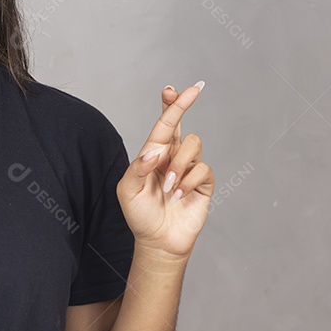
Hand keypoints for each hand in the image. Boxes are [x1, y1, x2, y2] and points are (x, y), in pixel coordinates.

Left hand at [114, 81, 213, 260]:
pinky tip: (178, 196)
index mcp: (153, 154)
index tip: (173, 88)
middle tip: (192, 91)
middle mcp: (172, 157)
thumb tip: (155, 151)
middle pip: (180, 123)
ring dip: (178, 165)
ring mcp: (189, 168)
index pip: (162, 124)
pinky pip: (202, 169)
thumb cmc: (140, 215)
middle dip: (183, 104)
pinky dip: (187, 182)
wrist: (158, 242)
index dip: (170, 104)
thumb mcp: (127, 190)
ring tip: (167, 187)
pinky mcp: (202, 183)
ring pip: (192, 144)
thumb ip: (137, 167)